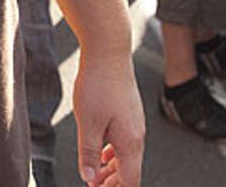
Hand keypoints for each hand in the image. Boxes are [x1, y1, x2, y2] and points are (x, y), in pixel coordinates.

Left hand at [72, 53, 144, 186]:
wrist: (108, 51)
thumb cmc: (98, 84)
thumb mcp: (88, 123)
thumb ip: (89, 153)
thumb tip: (89, 177)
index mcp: (130, 142)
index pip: (130, 181)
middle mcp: (136, 135)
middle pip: (129, 172)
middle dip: (113, 184)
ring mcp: (134, 123)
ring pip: (125, 156)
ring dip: (111, 170)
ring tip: (94, 177)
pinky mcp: (128, 113)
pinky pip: (123, 142)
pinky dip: (112, 154)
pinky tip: (100, 154)